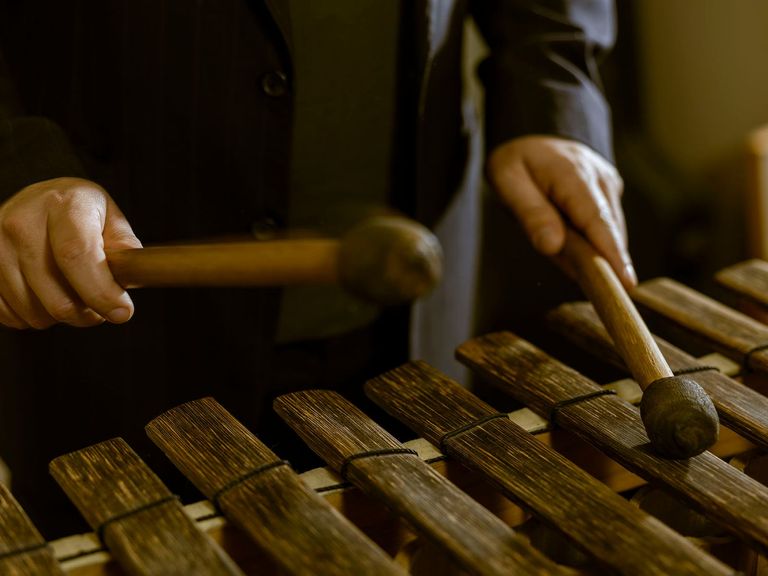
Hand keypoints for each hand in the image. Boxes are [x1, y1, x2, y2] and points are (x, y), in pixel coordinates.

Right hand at [0, 177, 140, 327]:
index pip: (76, 255)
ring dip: (61, 316)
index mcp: (63, 205)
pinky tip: (46, 296)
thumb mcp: (110, 219)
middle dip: (87, 314)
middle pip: (56, 295)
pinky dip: (34, 316)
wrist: (38, 202)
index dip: (101, 291)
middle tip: (101, 307)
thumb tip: (133, 278)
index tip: (121, 312)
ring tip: (72, 294)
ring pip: (34, 312)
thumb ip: (125, 249)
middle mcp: (21, 221)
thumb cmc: (80, 213)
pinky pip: (9, 315)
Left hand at [486, 135, 635, 287]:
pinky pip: (605, 226)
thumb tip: (552, 245)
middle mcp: (599, 177)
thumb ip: (530, 213)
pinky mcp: (611, 194)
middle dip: (611, 262)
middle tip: (609, 295)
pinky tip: (576, 248)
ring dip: (598, 253)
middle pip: (609, 228)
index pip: (596, 218)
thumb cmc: (517, 162)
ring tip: (581, 268)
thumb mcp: (507, 181)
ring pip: (610, 230)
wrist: (533, 138)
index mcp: (572, 173)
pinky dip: (595, 243)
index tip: (625, 280)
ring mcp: (609, 185)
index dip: (611, 252)